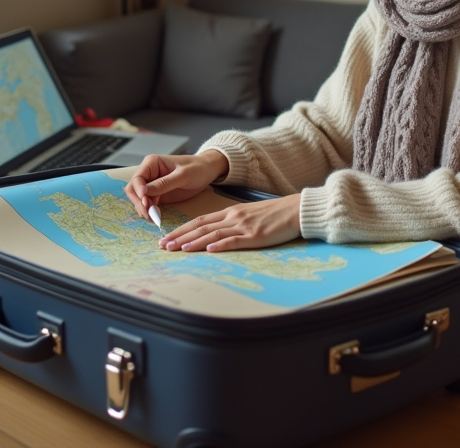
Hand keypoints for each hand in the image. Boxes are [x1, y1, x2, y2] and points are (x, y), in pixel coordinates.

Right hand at [125, 150, 229, 221]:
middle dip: (139, 202)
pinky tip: (156, 216)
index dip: (139, 192)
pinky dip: (150, 211)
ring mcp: (152, 185)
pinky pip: (148, 204)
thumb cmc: (197, 168)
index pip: (137, 179)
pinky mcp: (158, 194)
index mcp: (152, 163)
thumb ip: (163, 183)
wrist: (207, 172)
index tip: (146, 202)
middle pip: (134, 190)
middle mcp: (149, 173)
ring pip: (139, 199)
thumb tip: (144, 191)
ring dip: (143, 209)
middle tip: (149, 214)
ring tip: (153, 217)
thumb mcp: (182, 175)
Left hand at [159, 194, 300, 252]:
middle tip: (163, 246)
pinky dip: (220, 245)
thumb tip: (214, 236)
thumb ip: (232, 223)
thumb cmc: (274, 215)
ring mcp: (243, 226)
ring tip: (178, 249)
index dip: (181, 229)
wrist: (296, 210)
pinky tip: (208, 250)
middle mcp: (233, 217)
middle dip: (180, 237)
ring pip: (212, 234)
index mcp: (230, 212)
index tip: (166, 238)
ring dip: (193, 242)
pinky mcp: (255, 236)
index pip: (199, 220)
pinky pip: (234, 240)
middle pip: (201, 226)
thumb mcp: (249, 215)